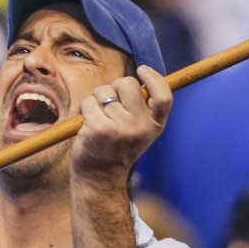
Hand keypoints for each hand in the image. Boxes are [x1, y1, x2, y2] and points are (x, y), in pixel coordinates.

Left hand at [70, 65, 170, 184]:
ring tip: (99, 118)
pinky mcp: (99, 128)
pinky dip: (85, 108)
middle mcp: (140, 126)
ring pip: (104, 91)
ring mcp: (120, 127)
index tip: (142, 69)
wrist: (100, 177)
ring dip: (97, 99)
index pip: (163, 96)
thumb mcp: (139, 131)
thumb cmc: (117, 148)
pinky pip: (89, 102)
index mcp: (154, 126)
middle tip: (110, 103)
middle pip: (127, 83)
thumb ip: (142, 108)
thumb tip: (141, 75)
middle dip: (115, 86)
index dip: (153, 78)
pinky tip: (89, 124)